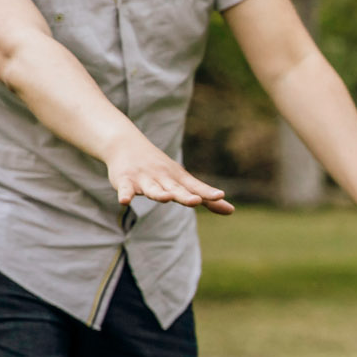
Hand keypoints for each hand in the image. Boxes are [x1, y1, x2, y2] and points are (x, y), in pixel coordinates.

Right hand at [106, 135, 232, 213]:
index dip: (207, 192)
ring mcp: (144, 179)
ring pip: (153, 189)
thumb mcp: (184, 182)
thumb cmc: (161, 169)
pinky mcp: (125, 181)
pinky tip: (124, 201)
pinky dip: (125, 194)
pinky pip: (125, 189)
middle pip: (176, 189)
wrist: (126, 145)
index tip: (220, 196)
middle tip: (196, 200)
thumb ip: (207, 198)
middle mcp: (164, 179)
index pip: (196, 187)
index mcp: (179, 180)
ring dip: (158, 193)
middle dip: (185, 196)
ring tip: (165, 198)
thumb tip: (231, 211)